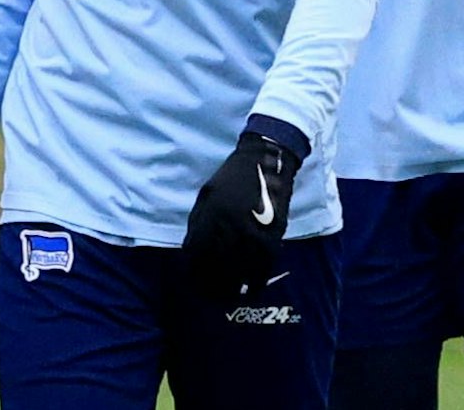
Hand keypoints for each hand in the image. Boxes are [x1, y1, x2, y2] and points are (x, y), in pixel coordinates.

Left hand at [182, 131, 300, 301]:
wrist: (265, 164)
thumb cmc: (230, 181)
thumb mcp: (206, 197)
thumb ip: (198, 223)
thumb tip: (190, 253)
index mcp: (210, 214)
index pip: (197, 253)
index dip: (193, 272)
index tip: (192, 284)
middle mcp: (230, 225)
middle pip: (217, 266)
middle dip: (211, 285)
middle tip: (208, 297)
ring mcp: (253, 232)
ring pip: (240, 271)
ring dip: (232, 289)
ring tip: (226, 300)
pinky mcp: (273, 237)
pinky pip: (263, 268)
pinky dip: (256, 283)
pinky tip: (249, 292)